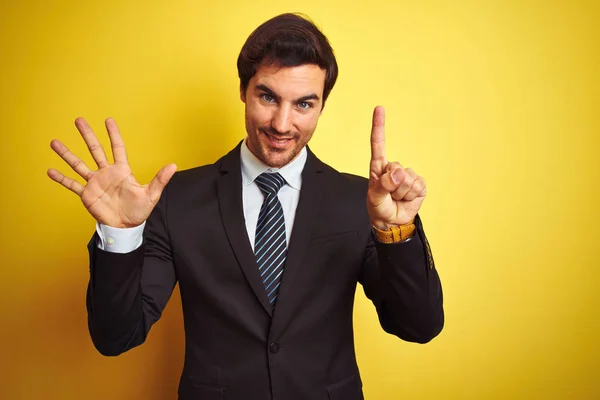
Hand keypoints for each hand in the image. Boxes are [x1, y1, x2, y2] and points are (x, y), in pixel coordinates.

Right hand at [48, 117, 176, 227]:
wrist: (126, 227)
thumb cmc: (139, 211)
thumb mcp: (151, 195)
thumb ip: (160, 179)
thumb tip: (173, 166)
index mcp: (121, 171)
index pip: (117, 147)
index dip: (113, 134)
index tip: (108, 120)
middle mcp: (106, 173)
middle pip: (95, 150)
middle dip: (87, 135)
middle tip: (78, 120)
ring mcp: (95, 183)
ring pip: (79, 164)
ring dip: (67, 154)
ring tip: (54, 142)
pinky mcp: (87, 194)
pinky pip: (72, 184)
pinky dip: (61, 179)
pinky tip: (50, 171)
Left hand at [367, 106, 425, 228]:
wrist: (393, 221)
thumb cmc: (379, 207)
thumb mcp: (375, 198)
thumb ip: (383, 185)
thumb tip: (398, 173)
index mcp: (378, 167)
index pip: (378, 144)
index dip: (379, 126)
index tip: (379, 108)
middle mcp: (393, 168)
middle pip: (396, 167)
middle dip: (392, 185)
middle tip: (389, 195)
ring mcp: (407, 175)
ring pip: (407, 179)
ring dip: (402, 192)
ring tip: (397, 198)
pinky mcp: (419, 184)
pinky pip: (417, 186)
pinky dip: (412, 195)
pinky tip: (407, 199)